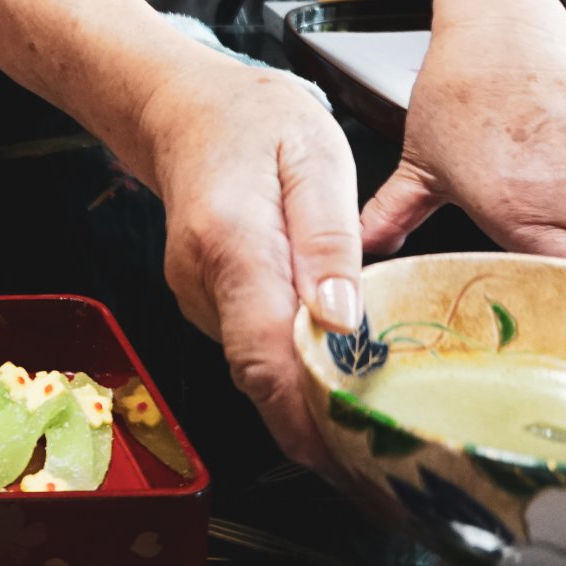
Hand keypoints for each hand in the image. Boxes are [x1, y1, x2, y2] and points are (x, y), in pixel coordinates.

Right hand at [142, 50, 364, 470]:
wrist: (182, 107)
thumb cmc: (251, 121)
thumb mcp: (313, 157)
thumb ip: (329, 238)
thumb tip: (341, 320)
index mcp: (231, 245)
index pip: (265, 356)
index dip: (307, 419)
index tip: (353, 458)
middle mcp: (202, 283)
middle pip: (261, 376)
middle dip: (318, 423)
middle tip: (383, 453)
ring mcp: (196, 297)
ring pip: (257, 366)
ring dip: (309, 392)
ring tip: (372, 403)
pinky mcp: (203, 302)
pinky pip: (252, 347)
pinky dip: (292, 363)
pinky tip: (332, 357)